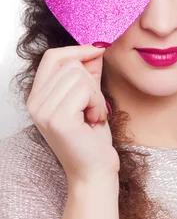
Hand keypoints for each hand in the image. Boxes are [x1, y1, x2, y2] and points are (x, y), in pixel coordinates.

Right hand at [27, 44, 119, 183]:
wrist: (94, 172)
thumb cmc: (92, 140)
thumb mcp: (90, 99)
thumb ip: (88, 74)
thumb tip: (96, 47)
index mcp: (37, 97)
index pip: (53, 57)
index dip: (77, 50)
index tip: (98, 49)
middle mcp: (35, 103)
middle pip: (70, 65)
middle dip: (92, 83)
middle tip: (94, 108)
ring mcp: (43, 111)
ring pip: (79, 76)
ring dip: (96, 96)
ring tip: (93, 116)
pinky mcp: (58, 118)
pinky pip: (85, 91)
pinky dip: (98, 104)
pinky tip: (94, 121)